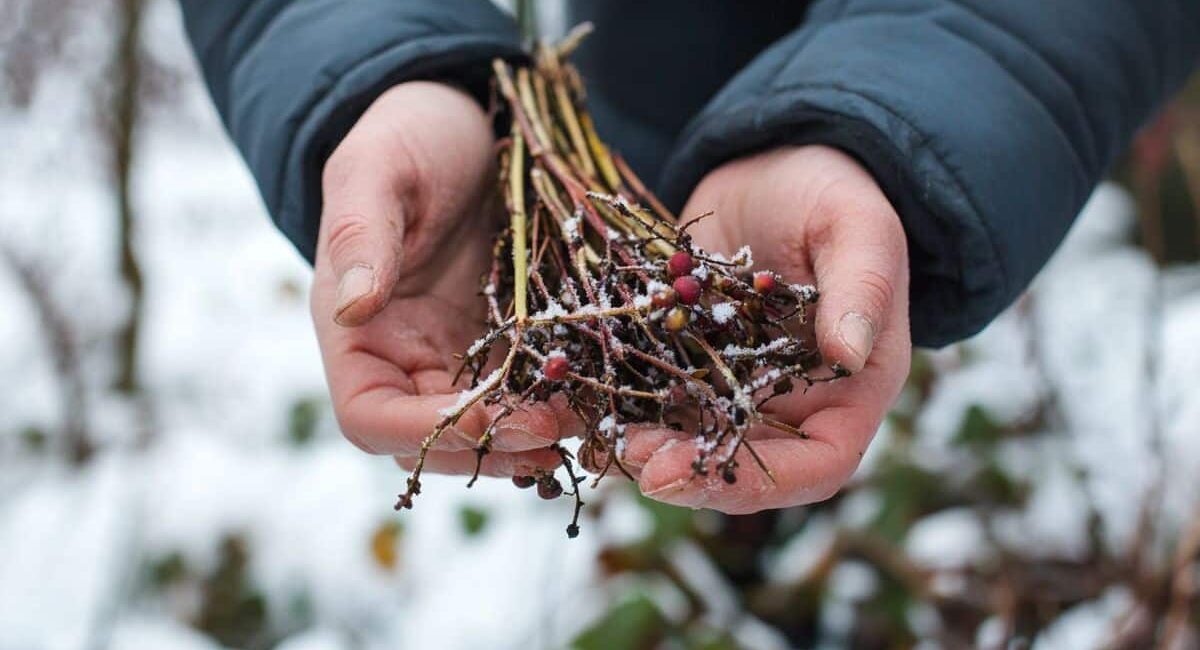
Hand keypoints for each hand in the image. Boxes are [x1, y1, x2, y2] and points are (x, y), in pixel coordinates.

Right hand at [311, 82, 575, 477]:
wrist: (463, 122)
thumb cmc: (406, 137)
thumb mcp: (376, 170)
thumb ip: (359, 235)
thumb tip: (352, 307)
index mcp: (356, 331)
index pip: (371, 418)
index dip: (426, 433)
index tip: (489, 418)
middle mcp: (404, 356)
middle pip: (434, 441)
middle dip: (493, 446)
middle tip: (557, 432)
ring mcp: (459, 354)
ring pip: (488, 429)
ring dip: (533, 438)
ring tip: (588, 425)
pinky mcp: (509, 340)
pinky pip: (530, 390)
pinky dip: (561, 404)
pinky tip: (601, 399)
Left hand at [623, 145, 911, 512]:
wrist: (772, 168)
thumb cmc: (832, 193)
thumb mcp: (857, 228)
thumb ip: (861, 286)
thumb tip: (851, 353)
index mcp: (850, 387)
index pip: (820, 464)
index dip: (758, 482)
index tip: (689, 474)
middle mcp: (791, 401)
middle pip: (742, 464)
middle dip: (683, 470)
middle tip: (628, 455)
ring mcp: (733, 386)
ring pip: (689, 442)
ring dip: (640, 448)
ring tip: (591, 439)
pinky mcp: (686, 362)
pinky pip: (653, 398)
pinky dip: (614, 407)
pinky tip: (570, 405)